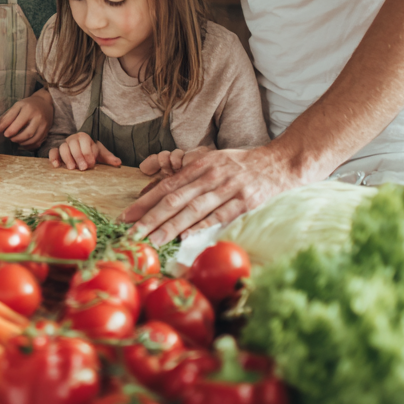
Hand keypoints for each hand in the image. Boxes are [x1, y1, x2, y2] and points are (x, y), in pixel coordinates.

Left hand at [0, 90, 52, 149]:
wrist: (44, 103)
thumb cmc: (28, 105)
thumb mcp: (17, 106)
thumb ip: (7, 117)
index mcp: (29, 109)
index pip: (18, 123)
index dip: (10, 131)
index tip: (4, 133)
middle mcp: (38, 117)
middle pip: (27, 133)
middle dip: (16, 138)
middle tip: (9, 138)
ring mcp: (44, 125)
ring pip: (33, 139)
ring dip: (22, 143)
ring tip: (15, 140)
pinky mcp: (46, 131)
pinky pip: (38, 142)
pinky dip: (28, 146)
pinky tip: (23, 143)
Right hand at [49, 132, 121, 170]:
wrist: (83, 154)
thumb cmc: (92, 153)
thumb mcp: (101, 154)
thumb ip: (109, 157)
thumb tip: (118, 163)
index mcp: (83, 137)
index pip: (83, 140)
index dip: (87, 151)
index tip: (91, 163)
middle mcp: (72, 139)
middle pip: (72, 144)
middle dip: (78, 156)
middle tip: (83, 168)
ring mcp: (64, 145)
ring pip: (62, 148)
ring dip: (67, 158)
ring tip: (72, 169)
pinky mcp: (57, 152)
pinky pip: (52, 152)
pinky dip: (53, 158)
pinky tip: (56, 166)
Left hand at [123, 144, 305, 244]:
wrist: (277, 163)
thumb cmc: (240, 165)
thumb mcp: (212, 162)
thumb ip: (190, 177)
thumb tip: (163, 193)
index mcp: (199, 166)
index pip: (165, 186)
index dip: (144, 202)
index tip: (126, 216)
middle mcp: (209, 176)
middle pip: (174, 199)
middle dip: (150, 218)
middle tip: (132, 233)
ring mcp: (227, 189)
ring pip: (193, 209)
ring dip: (171, 226)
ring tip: (154, 240)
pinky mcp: (244, 202)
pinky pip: (219, 215)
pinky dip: (202, 225)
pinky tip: (186, 235)